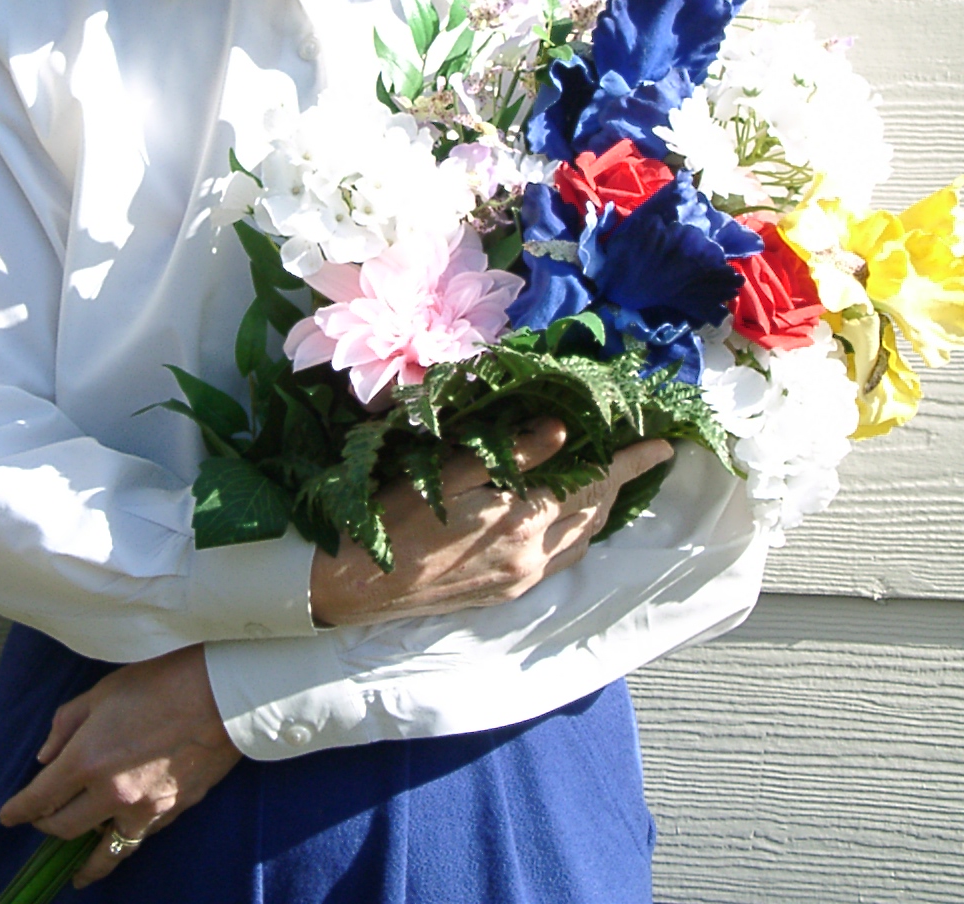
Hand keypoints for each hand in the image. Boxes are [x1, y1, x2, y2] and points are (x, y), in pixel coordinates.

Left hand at [0, 643, 240, 889]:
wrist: (223, 695)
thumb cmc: (163, 682)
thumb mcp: (104, 691)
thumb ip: (66, 725)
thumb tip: (46, 757)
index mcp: (86, 760)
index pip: (39, 799)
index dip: (17, 811)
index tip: (8, 815)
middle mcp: (109, 794)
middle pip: (63, 829)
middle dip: (46, 827)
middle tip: (41, 820)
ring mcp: (142, 810)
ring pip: (102, 851)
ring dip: (83, 860)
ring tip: (76, 871)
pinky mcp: (170, 814)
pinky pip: (136, 838)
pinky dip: (121, 842)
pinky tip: (117, 840)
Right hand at [310, 418, 672, 626]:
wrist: (359, 585)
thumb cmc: (395, 517)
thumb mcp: (449, 472)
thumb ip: (511, 454)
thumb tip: (562, 430)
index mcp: (521, 521)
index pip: (593, 484)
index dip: (630, 462)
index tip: (663, 444)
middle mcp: (532, 556)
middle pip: (594, 514)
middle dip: (621, 483)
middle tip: (638, 454)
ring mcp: (521, 579)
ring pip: (581, 541)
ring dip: (602, 509)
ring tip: (613, 480)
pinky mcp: (506, 592)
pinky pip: (560, 559)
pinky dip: (578, 533)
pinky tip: (571, 518)